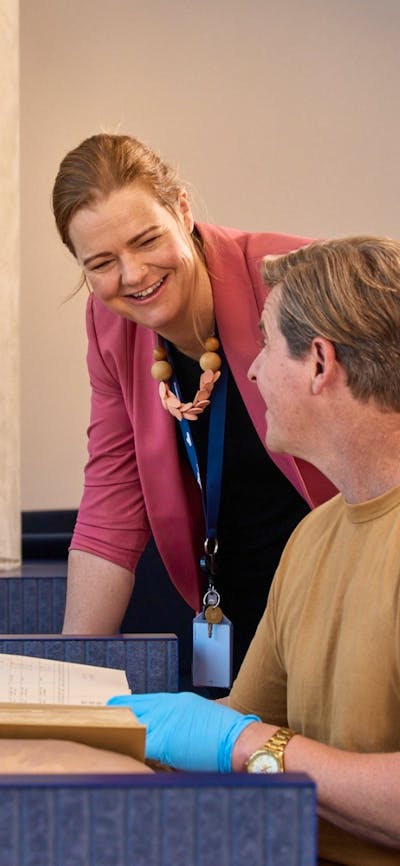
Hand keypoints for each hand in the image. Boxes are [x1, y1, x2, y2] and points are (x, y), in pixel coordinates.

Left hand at [107, 692, 259, 771]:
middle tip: (94, 722)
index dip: (124, 706)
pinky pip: (140, 742)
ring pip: (133, 723)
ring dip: (120, 732)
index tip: (110, 711)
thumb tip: (158, 737)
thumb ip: (176, 723)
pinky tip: (121, 753)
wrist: (240, 741)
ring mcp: (166, 720)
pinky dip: (130, 747)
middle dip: (114, 715)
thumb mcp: (197, 719)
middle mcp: (169, 706)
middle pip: (132, 707)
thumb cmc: (224, 736)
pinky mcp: (165, 738)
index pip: (142, 700)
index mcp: (176, 701)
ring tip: (103, 738)